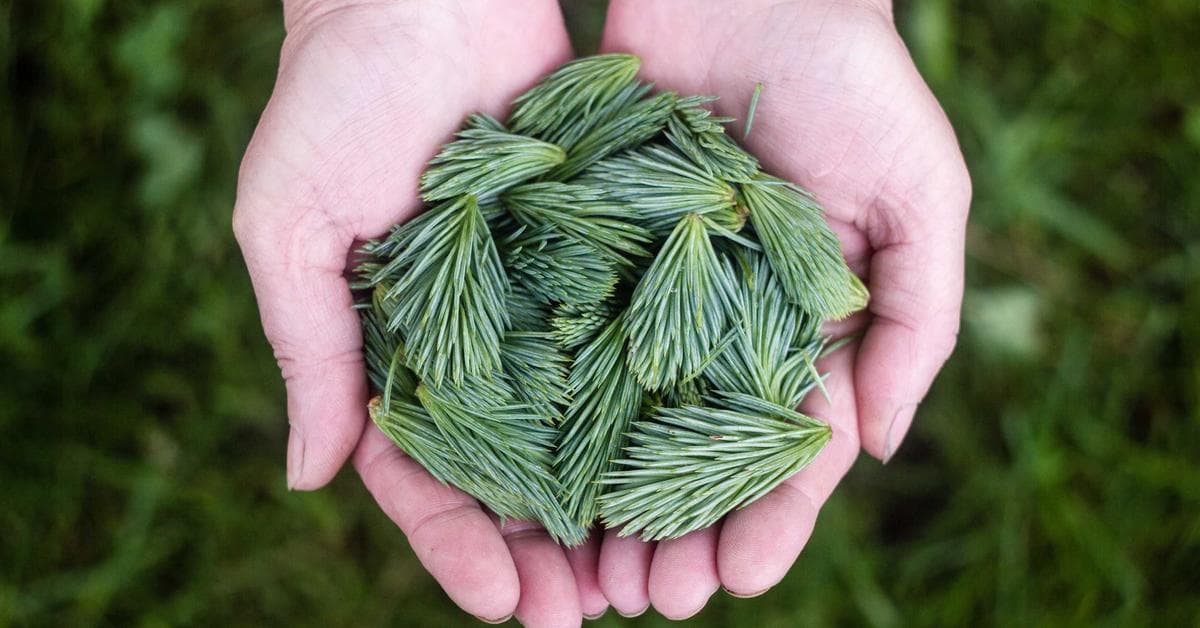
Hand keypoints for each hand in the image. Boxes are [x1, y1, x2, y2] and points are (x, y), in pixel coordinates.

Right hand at [232, 2, 607, 623]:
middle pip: (513, 474)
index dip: (456, 547)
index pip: (420, 475)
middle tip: (587, 615)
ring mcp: (544, 303)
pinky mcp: (604, 253)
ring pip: (583, 426)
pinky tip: (698, 462)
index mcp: (393, 352)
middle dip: (546, 551)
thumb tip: (305, 476)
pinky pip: (634, 339)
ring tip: (651, 575)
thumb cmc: (333, 101)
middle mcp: (475, 342)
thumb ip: (307, 349)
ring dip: (613, 505)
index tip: (500, 604)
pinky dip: (660, 404)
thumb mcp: (289, 226)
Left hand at [596, 0, 970, 617]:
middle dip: (679, 529)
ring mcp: (655, 292)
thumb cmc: (858, 83)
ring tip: (589, 570)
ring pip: (626, 416)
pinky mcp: (594, 248)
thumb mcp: (922, 198)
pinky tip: (532, 469)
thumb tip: (879, 448)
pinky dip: (554, 407)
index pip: (788, 448)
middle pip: (697, 452)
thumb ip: (915, 322)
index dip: (769, 520)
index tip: (736, 579)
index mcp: (805, 327)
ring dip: (609, 497)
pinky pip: (571, 337)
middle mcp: (725, 324)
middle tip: (650, 598)